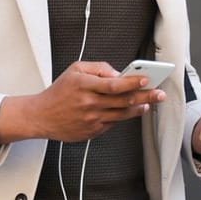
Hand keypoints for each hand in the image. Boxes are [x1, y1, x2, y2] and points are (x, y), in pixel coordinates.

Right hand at [0, 61, 165, 143]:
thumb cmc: (59, 91)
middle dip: (145, 96)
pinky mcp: (92, 131)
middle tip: (159, 93)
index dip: (132, 82)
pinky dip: (124, 117)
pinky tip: (132, 111)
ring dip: (139, 108)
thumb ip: (98, 68)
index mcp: (85, 85)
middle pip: (123, 100)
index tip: (146, 79)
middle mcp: (89, 103)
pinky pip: (113, 123)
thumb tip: (118, 73)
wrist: (41, 116)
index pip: (114, 84)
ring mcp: (91, 119)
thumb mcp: (75, 69)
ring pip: (122, 114)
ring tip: (149, 102)